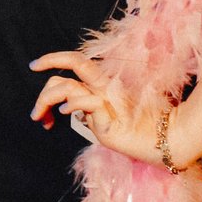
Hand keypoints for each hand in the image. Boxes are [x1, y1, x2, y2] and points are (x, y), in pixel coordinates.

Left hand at [29, 51, 184, 166]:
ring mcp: (106, 99)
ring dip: (45, 101)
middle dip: (43, 92)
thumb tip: (68, 108)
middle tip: (35, 114)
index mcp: (104, 86)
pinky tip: (62, 113)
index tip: (34, 66)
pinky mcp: (109, 113)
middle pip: (66, 72)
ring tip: (40, 119)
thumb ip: (89, 110)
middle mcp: (104, 87)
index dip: (53, 60)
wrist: (167, 142)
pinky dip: (70, 105)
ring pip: (66, 87)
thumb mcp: (106, 120)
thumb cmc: (140, 133)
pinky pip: (85, 101)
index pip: (75, 63)